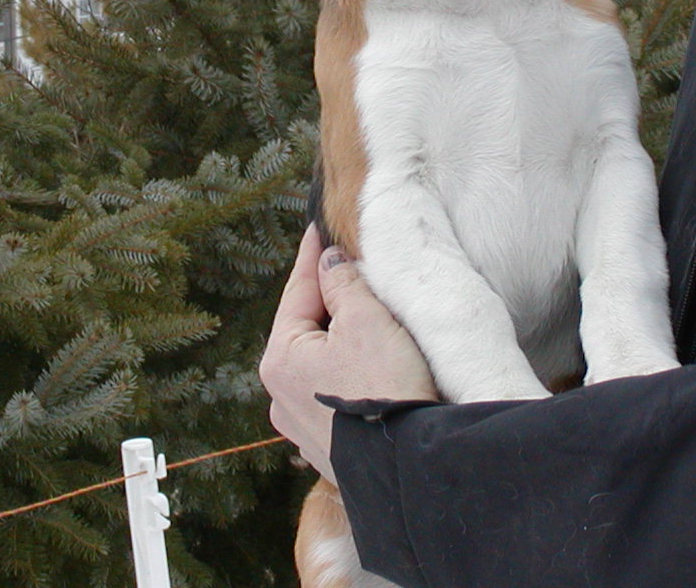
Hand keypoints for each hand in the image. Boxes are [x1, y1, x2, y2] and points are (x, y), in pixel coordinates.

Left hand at [258, 226, 438, 483]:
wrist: (413, 467)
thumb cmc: (386, 389)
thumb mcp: (366, 320)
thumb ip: (343, 284)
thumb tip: (329, 263)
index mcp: (281, 359)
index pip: (297, 291)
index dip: (312, 256)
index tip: (318, 227)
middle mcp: (281, 395)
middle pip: (308, 328)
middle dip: (330, 298)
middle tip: (350, 264)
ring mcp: (304, 426)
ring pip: (322, 363)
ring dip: (342, 338)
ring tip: (367, 313)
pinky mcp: (331, 448)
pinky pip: (336, 394)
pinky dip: (351, 372)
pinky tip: (372, 364)